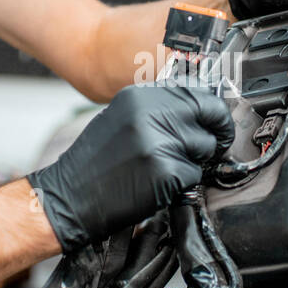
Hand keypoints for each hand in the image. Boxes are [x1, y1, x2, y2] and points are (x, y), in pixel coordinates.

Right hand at [27, 85, 234, 253]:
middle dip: (217, 132)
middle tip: (213, 145)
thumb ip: (158, 110)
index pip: (196, 91)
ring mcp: (160, 143)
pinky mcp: (167, 172)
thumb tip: (198, 110)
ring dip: (194, 161)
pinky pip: (195, 175)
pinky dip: (183, 184)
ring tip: (164, 167)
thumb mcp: (123, 119)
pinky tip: (158, 184)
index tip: (215, 121)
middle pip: (210, 114)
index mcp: (140, 97)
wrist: (70, 197)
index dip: (211, 108)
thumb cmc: (96, 162)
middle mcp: (151, 114)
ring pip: (205, 147)